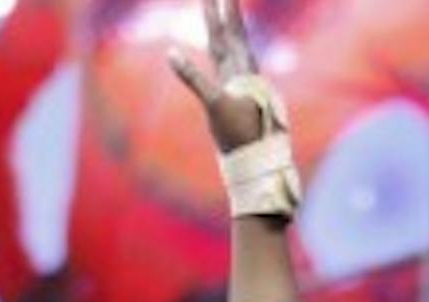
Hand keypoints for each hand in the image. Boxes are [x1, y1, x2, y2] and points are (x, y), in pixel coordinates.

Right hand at [166, 0, 267, 153]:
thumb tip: (171, 52)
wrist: (257, 159)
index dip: (217, 10)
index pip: (225, 31)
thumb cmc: (238, 134)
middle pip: (233, 32)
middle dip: (228, 10)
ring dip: (230, 27)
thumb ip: (193, 77)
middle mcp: (242, 71)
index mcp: (239, 69)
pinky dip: (227, 51)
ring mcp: (241, 82)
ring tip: (228, 10)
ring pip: (234, 46)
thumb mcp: (214, 104)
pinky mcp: (237, 94)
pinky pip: (231, 63)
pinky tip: (226, 50)